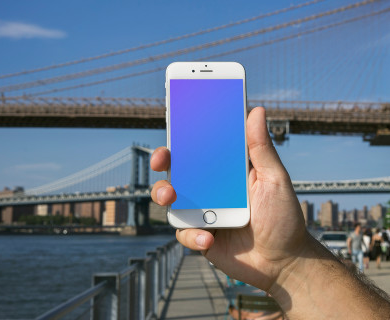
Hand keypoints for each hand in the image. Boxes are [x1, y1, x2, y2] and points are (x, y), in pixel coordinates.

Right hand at [150, 107, 309, 291]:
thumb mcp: (275, 179)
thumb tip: (255, 110)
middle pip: (177, 170)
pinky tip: (209, 239)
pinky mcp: (199, 236)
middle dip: (163, 161)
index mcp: (226, 172)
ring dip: (163, 193)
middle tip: (161, 160)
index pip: (200, 148)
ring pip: (170, 199)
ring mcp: (202, 212)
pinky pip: (183, 232)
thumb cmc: (284, 218)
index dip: (184, 135)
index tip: (174, 124)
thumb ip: (261, 149)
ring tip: (172, 197)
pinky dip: (192, 235)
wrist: (284, 263)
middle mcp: (209, 189)